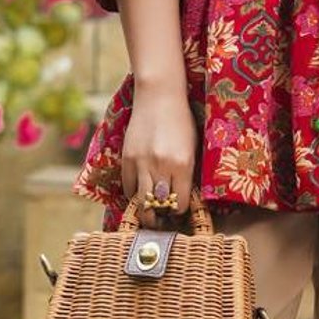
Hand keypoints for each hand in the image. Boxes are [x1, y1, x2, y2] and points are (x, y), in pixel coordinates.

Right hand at [121, 89, 197, 226]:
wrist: (159, 96)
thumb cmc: (182, 121)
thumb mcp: (192, 148)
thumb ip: (187, 173)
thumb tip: (182, 197)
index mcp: (183, 165)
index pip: (179, 203)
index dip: (179, 211)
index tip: (179, 212)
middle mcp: (161, 166)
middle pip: (157, 206)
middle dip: (160, 219)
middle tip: (161, 222)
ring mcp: (141, 162)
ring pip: (139, 201)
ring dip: (144, 211)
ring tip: (149, 215)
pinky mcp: (127, 158)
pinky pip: (127, 186)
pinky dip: (132, 194)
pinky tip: (139, 193)